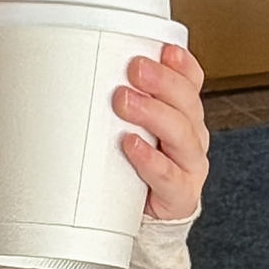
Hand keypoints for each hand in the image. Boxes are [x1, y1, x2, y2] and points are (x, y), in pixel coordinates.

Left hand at [113, 42, 208, 222]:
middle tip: (134, 69)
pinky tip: (131, 146)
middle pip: (188, 103)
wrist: (142, 219)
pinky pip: (169, 176)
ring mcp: (189, 166)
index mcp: (183, 115)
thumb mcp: (128, 128)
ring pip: (181, 134)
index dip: (182, 64)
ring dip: (153, 114)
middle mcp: (191, 137)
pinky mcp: (180, 195)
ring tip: (125, 102)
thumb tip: (77, 72)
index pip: (192, 82)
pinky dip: (150, 160)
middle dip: (162, 82)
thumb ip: (119, 104)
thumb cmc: (132, 167)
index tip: (164, 50)